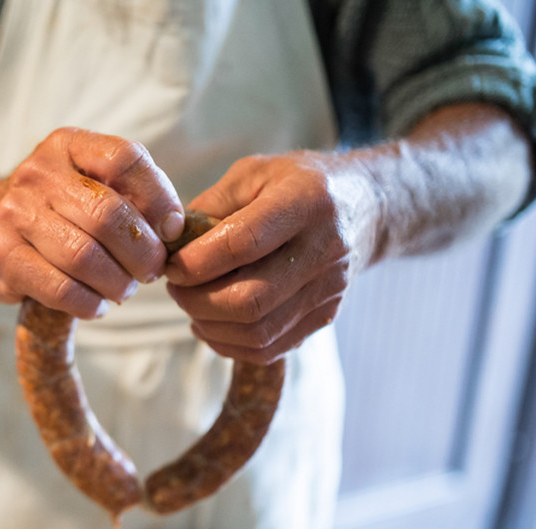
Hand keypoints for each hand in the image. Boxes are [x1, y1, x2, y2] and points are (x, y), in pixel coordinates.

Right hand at [0, 127, 184, 318]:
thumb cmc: (54, 210)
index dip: (159, 197)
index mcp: (68, 145)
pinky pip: (59, 288)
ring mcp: (14, 213)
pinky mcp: (2, 256)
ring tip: (122, 289)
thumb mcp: (87, 183)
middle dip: (142, 253)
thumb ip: (130, 195)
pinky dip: (88, 303)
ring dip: (117, 283)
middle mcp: (37, 173)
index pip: (125, 159)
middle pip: (108, 214)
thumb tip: (174, 229)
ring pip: (84, 256)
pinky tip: (96, 305)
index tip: (171, 231)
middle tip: (149, 272)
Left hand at [165, 151, 380, 363]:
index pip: (243, 244)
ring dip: (208, 325)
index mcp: (306, 202)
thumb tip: (169, 243)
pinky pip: (269, 348)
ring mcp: (329, 289)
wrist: (366, 205)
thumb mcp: (254, 173)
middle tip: (175, 286)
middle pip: (250, 300)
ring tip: (190, 303)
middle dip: (196, 300)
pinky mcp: (326, 316)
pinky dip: (228, 344)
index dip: (196, 261)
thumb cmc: (298, 183)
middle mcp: (325, 249)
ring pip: (257, 332)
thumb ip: (210, 204)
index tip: (171, 264)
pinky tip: (210, 324)